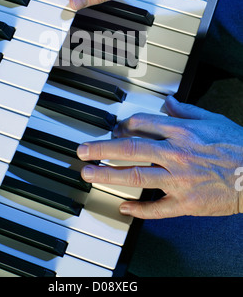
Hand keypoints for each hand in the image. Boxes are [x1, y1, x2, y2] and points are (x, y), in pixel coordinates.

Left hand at [77, 95, 242, 218]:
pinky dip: (138, 209)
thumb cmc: (236, 145)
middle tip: (83, 151)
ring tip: (89, 174)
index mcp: (182, 132)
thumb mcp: (211, 119)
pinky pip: (157, 208)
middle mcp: (176, 154)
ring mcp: (180, 180)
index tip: (111, 130)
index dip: (122, 126)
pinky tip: (123, 208)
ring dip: (109, 175)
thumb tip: (168, 101)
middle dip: (102, 149)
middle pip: (131, 149)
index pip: (142, 124)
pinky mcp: (186, 203)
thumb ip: (185, 110)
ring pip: (137, 176)